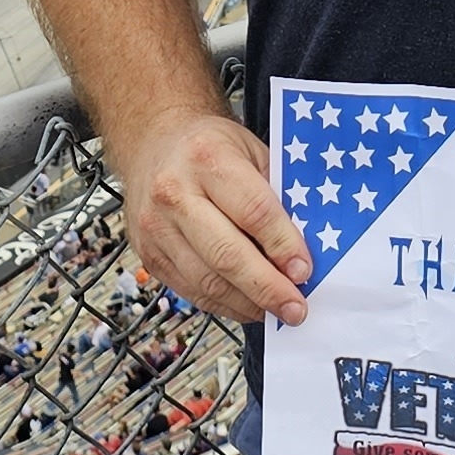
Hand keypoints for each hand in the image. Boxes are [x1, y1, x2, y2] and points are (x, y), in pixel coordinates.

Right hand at [112, 110, 312, 323]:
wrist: (153, 144)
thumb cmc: (208, 147)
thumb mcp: (250, 150)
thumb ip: (276, 193)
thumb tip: (304, 246)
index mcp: (207, 158)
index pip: (253, 211)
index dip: (283, 245)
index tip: (305, 270)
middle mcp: (174, 193)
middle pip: (227, 254)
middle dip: (268, 287)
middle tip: (296, 307)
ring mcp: (157, 228)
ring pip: (208, 282)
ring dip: (248, 303)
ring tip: (276, 310)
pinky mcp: (149, 256)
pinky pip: (192, 292)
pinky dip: (225, 305)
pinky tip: (247, 304)